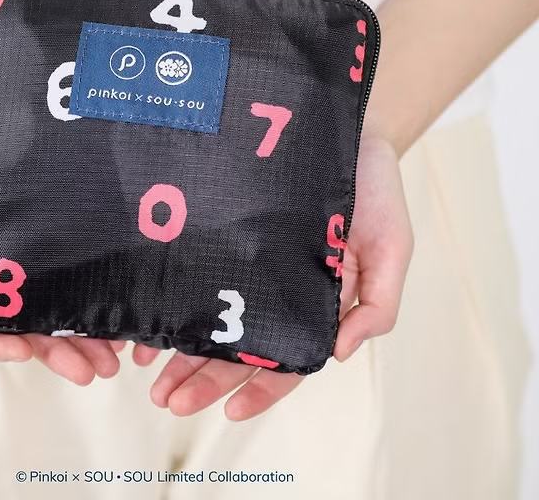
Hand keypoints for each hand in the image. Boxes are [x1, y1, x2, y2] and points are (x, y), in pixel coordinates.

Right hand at [0, 100, 123, 384]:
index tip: (28, 353)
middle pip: (26, 320)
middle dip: (57, 351)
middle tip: (93, 370)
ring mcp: (33, 241)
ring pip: (59, 302)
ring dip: (84, 335)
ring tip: (115, 357)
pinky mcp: (62, 221)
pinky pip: (81, 266)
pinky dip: (98, 295)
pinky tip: (123, 309)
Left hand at [131, 130, 413, 419]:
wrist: (339, 127)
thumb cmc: (371, 189)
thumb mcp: (392, 244)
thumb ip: (377, 304)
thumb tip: (339, 354)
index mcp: (316, 301)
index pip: (288, 359)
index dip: (262, 390)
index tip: (228, 412)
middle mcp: (276, 289)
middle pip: (239, 347)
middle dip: (203, 377)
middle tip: (165, 400)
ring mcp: (247, 262)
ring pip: (211, 317)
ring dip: (180, 350)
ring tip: (146, 374)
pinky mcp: (224, 233)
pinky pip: (195, 273)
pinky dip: (172, 298)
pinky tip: (147, 317)